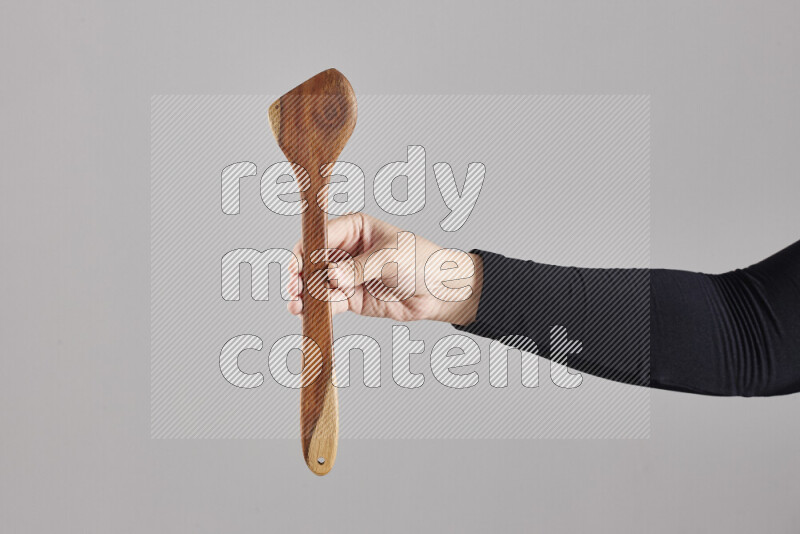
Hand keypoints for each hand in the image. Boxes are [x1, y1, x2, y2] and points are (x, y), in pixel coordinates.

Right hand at [287, 213, 482, 324]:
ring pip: (317, 283)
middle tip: (296, 287)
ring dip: (305, 293)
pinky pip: (329, 302)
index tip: (299, 265)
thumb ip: (359, 269)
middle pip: (314, 260)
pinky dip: (318, 307)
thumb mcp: (390, 258)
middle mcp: (347, 251)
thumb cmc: (421, 261)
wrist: (439, 292)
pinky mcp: (352, 298)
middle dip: (302, 274)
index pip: (321, 235)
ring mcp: (347, 276)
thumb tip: (333, 277)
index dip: (306, 250)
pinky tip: (307, 311)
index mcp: (355, 228)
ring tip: (297, 304)